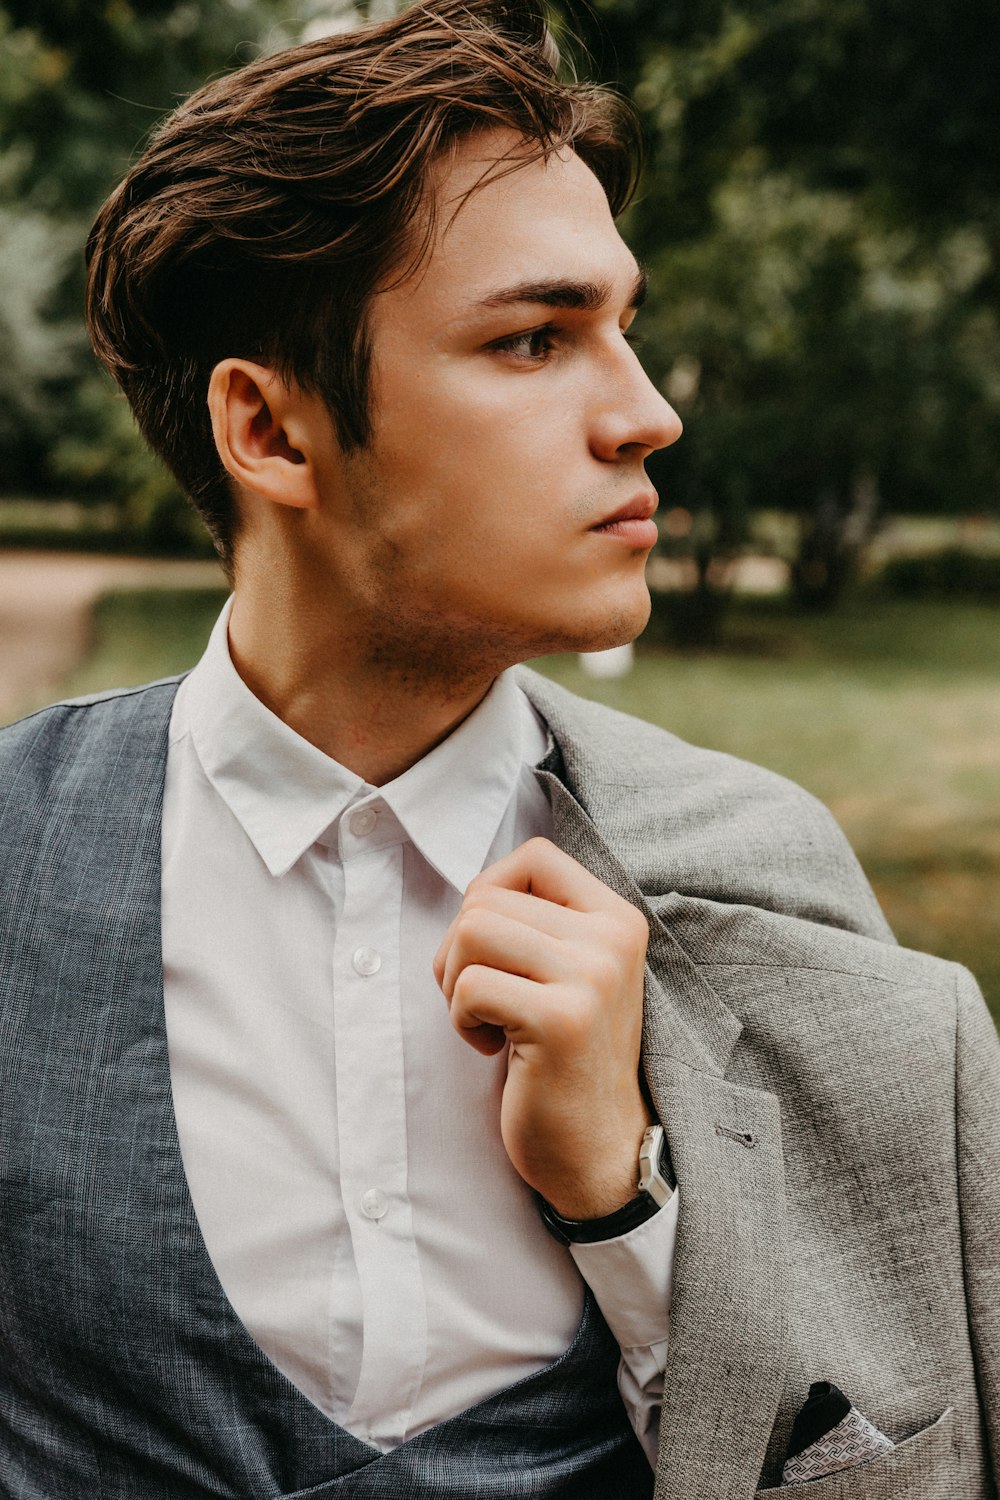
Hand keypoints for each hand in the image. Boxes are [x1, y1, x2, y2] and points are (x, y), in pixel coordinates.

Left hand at [433, 837, 651, 1219]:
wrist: (600, 1149)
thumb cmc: (564, 1056)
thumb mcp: (569, 972)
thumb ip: (538, 921)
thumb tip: (474, 887)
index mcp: (618, 918)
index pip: (534, 856)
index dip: (489, 894)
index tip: (496, 949)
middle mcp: (612, 939)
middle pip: (485, 898)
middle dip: (459, 950)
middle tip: (484, 1001)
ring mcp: (591, 978)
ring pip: (471, 931)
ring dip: (455, 981)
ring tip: (488, 1019)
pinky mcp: (560, 1020)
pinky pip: (470, 987)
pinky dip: (462, 1021)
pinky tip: (495, 1048)